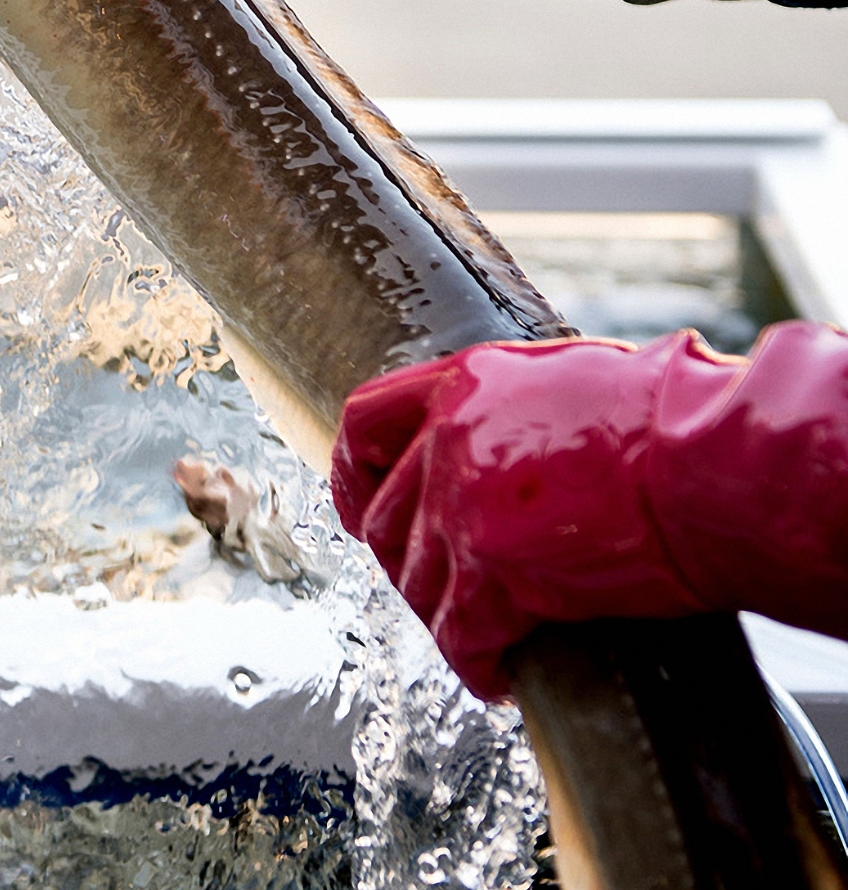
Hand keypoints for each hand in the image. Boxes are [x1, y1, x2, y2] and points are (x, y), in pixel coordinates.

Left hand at [330, 322, 847, 698]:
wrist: (708, 464)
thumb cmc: (667, 419)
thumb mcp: (565, 379)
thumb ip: (511, 406)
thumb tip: (505, 436)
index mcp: (462, 382)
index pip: (364, 423)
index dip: (352, 476)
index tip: (356, 512)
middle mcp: (447, 439)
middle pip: (384, 520)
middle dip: (405, 566)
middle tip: (440, 594)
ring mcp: (462, 504)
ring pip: (417, 584)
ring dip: (445, 620)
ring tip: (479, 642)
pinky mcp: (493, 569)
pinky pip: (460, 637)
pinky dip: (476, 667)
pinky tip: (500, 680)